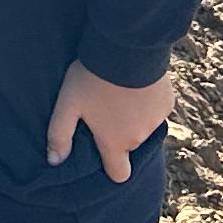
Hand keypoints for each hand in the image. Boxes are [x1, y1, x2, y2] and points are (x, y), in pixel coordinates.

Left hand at [47, 62, 175, 183]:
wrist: (127, 48)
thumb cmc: (92, 78)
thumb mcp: (67, 105)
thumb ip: (59, 135)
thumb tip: (54, 161)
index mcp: (115, 142)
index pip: (119, 174)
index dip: (111, 167)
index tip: (102, 153)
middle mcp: (139, 137)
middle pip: (128, 145)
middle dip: (118, 133)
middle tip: (103, 109)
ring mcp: (156, 120)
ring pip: (142, 126)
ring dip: (133, 117)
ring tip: (118, 94)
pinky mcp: (168, 102)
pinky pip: (156, 110)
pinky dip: (147, 102)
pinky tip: (135, 85)